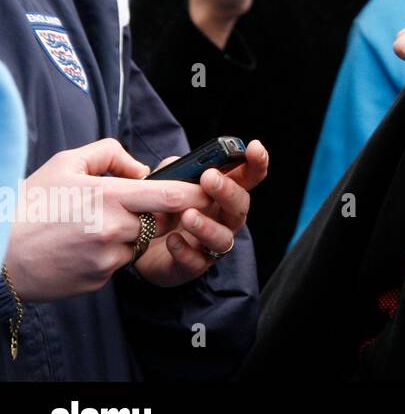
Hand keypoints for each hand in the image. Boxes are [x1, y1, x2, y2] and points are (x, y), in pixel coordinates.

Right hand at [4, 140, 210, 301]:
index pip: (173, 196)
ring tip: (90, 227)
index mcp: (110, 196)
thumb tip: (143, 168)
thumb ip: (110, 154)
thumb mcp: (65, 164)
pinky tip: (80, 247)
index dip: (196, 193)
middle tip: (134, 207)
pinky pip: (119, 263)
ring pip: (139, 242)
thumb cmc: (30, 205)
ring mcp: (108, 258)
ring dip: (129, 234)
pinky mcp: (100, 280)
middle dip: (159, 214)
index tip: (209, 188)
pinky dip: (109, 254)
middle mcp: (114, 229)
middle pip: (161, 221)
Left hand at [132, 140, 268, 286]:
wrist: (139, 245)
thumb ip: (175, 169)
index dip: (257, 162)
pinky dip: (184, 251)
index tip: (254, 147)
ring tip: (188, 216)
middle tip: (208, 178)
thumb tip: (181, 163)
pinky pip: (195, 262)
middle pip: (240, 206)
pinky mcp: (192, 266)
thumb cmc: (161, 208)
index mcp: (223, 195)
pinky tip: (172, 240)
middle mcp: (224, 219)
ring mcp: (211, 244)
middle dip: (228, 191)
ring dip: (208, 226)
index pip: (249, 177)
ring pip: (223, 238)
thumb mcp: (165, 182)